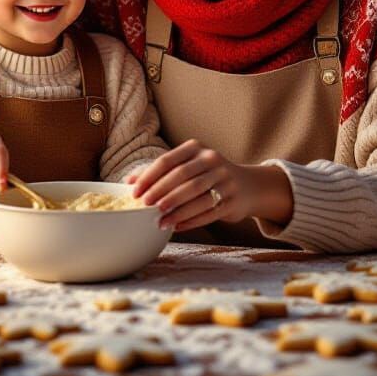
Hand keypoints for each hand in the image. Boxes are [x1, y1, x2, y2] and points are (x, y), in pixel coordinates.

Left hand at [128, 140, 251, 231]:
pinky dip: (191, 220)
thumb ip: (160, 172)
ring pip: (196, 195)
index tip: (136, 192)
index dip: (150, 176)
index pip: (168, 160)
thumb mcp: (187, 166)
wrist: (247, 186)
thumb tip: (129, 182)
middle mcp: (212, 160)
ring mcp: (225, 179)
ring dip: (176, 210)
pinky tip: (176, 227)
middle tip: (146, 206)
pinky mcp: (232, 199)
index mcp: (196, 148)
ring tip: (160, 221)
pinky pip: (209, 212)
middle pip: (182, 177)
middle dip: (161, 192)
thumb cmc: (207, 175)